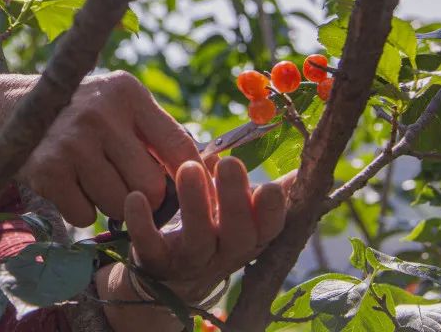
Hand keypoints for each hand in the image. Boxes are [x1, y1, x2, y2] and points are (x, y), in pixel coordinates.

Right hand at [15, 71, 200, 226]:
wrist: (13, 111)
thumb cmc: (84, 113)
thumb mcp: (120, 105)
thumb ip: (158, 133)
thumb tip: (210, 173)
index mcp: (128, 92)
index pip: (180, 148)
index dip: (189, 179)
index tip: (186, 192)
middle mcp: (101, 112)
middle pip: (152, 187)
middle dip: (144, 197)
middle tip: (126, 184)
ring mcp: (72, 141)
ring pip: (120, 206)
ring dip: (111, 205)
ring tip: (94, 180)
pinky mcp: (48, 170)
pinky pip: (85, 216)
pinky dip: (81, 210)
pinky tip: (70, 185)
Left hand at [123, 156, 292, 303]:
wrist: (170, 276)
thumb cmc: (213, 231)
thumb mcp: (242, 214)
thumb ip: (270, 195)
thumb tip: (306, 170)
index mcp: (249, 238)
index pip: (269, 229)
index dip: (272, 212)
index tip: (270, 187)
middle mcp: (224, 254)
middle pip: (237, 235)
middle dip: (234, 200)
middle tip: (230, 164)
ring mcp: (190, 262)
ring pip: (198, 240)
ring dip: (195, 204)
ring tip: (190, 168)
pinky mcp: (156, 262)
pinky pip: (149, 246)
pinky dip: (141, 223)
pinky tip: (135, 198)